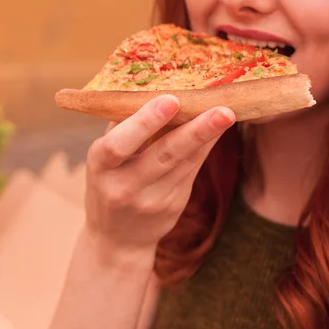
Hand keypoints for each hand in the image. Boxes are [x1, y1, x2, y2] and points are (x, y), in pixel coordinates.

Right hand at [83, 94, 234, 253]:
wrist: (116, 239)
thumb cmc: (107, 184)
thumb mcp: (102, 161)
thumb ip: (121, 130)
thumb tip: (150, 89)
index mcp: (100, 168)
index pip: (119, 145)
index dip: (144, 123)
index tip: (170, 100)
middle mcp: (125, 187)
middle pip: (162, 156)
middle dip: (193, 132)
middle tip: (221, 110)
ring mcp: (152, 200)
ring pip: (184, 163)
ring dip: (208, 137)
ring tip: (228, 113)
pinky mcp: (173, 205)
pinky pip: (192, 170)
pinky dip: (205, 146)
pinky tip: (218, 128)